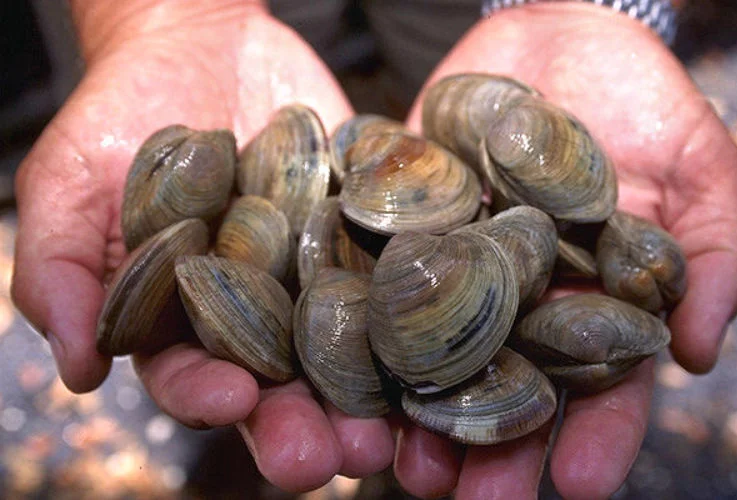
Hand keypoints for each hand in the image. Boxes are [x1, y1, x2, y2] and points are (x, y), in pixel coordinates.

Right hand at [12, 0, 394, 491]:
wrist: (200, 45)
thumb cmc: (122, 114)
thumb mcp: (71, 181)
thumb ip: (61, 270)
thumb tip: (77, 372)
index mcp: (181, 320)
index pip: (190, 376)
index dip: (206, 396)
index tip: (231, 399)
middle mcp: (255, 315)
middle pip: (280, 386)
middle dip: (303, 427)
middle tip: (333, 458)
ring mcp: (316, 279)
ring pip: (345, 353)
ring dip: (369, 398)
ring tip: (388, 431)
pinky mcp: (364, 240)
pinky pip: (393, 278)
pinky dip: (416, 311)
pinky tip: (442, 343)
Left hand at [400, 3, 736, 498]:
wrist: (555, 37)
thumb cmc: (642, 99)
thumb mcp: (697, 165)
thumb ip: (713, 251)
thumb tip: (700, 349)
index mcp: (597, 302)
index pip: (602, 386)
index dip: (596, 437)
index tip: (580, 486)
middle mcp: (524, 300)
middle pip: (510, 390)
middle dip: (494, 448)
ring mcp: (460, 270)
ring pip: (439, 357)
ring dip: (422, 413)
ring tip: (403, 464)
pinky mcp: (407, 230)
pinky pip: (382, 283)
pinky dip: (367, 327)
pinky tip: (349, 371)